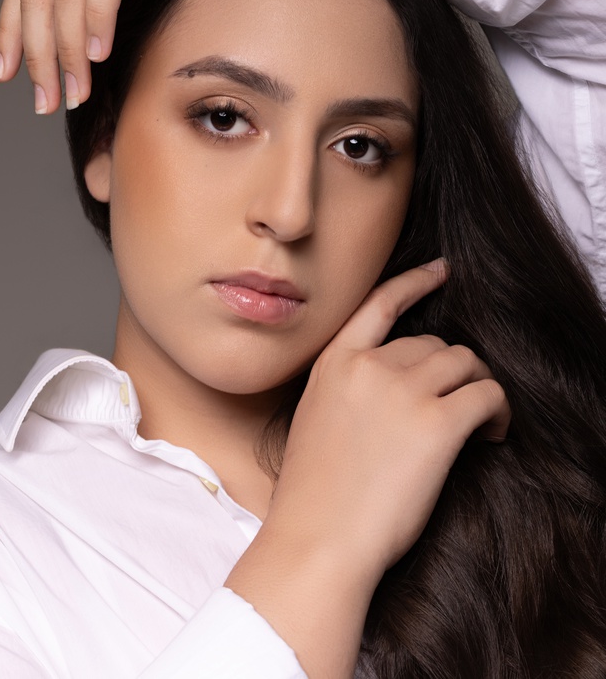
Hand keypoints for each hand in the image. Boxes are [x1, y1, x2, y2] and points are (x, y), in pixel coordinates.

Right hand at [268, 259, 508, 582]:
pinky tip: (493, 434)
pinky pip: (487, 394)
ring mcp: (403, 391)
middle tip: (460, 404)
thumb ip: (350, 390)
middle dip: (451, 370)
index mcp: (334, 363)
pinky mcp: (438, 424)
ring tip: (481, 422)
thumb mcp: (317, 420)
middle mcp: (369, 366)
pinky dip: (498, 411)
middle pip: (433, 343)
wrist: (318, 540)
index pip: (381, 303)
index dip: (416, 282)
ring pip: (465, 362)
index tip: (441, 271)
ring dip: (478, 386)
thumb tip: (398, 387)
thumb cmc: (314, 496)